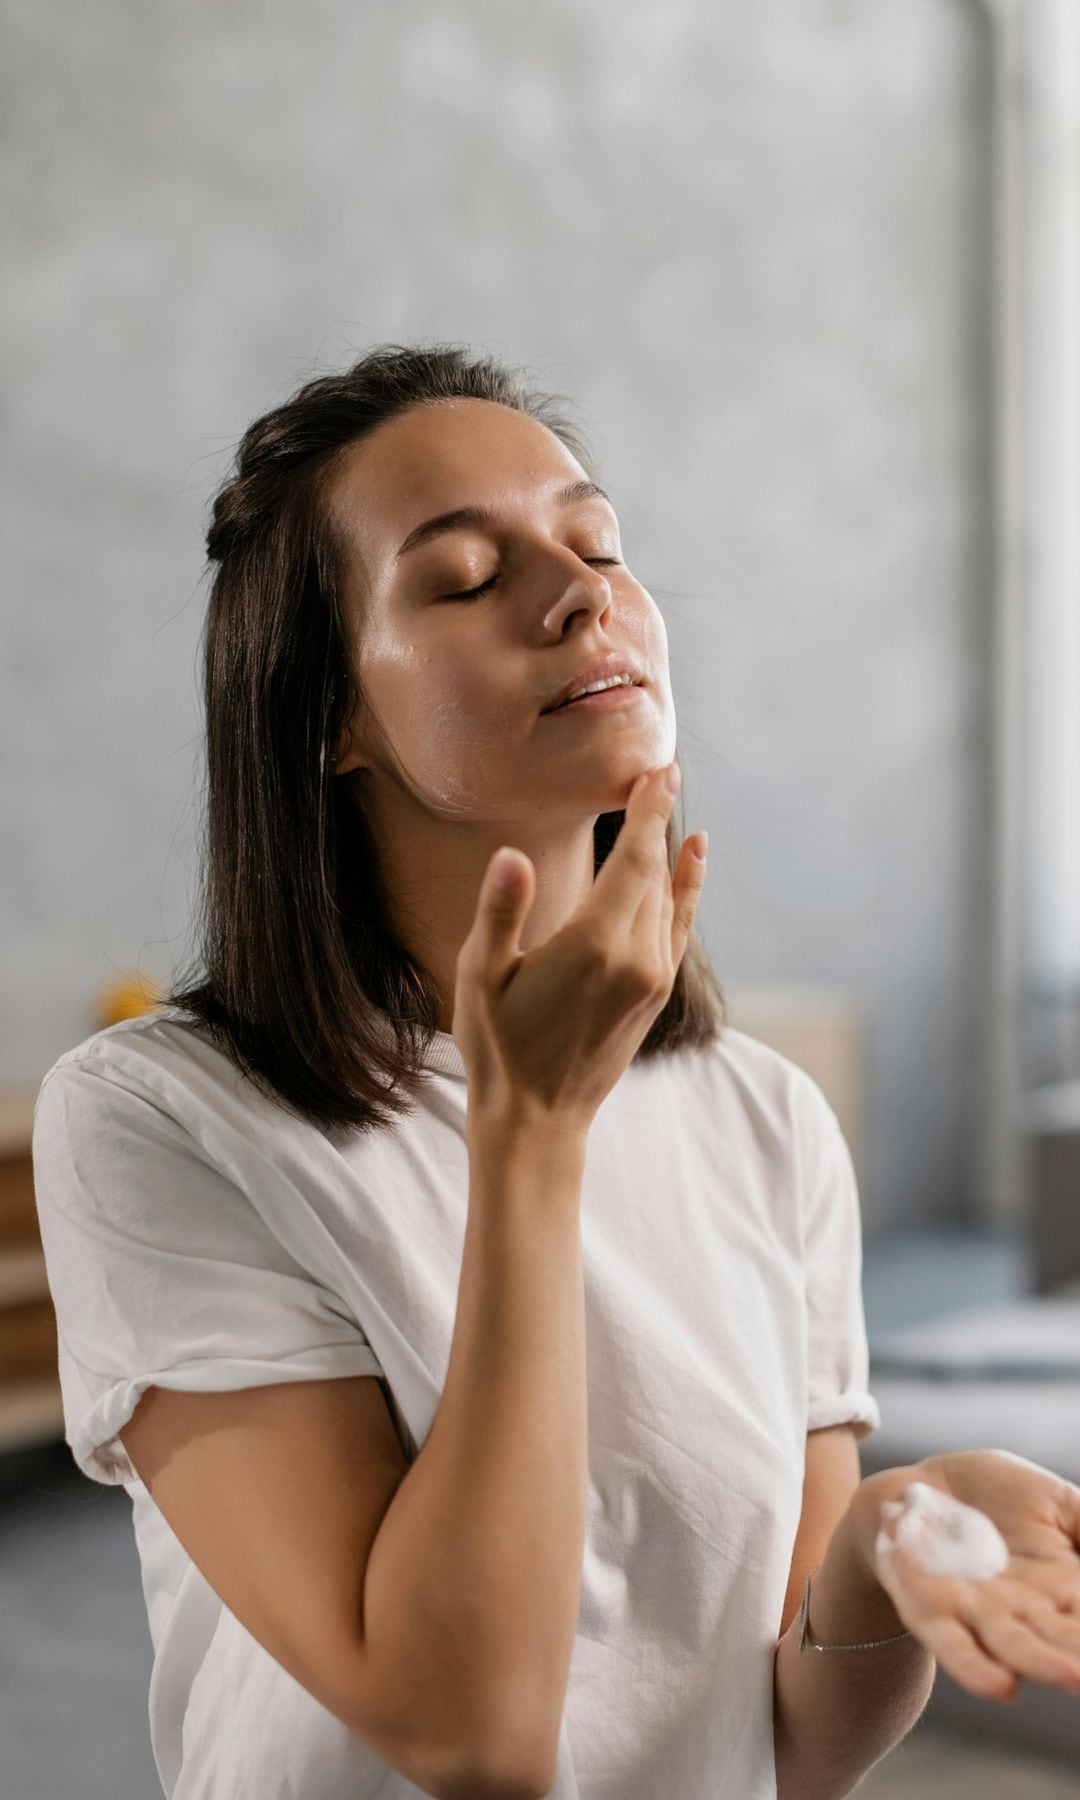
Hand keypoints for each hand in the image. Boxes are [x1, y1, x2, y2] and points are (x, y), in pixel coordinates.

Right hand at [451, 762, 706, 1128]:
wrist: (537, 1120)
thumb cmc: (498, 1047)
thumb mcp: (483, 976)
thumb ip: (501, 912)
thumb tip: (510, 856)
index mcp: (596, 944)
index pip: (635, 859)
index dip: (648, 811)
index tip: (657, 769)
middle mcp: (638, 958)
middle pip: (656, 872)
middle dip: (657, 820)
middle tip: (660, 770)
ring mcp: (652, 979)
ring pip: (668, 899)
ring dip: (671, 851)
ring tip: (674, 806)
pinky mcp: (654, 995)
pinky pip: (678, 927)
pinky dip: (686, 890)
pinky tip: (692, 863)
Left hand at [855, 1452, 1079, 1703]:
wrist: (918, 1491)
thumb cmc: (995, 1498)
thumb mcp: (1058, 1504)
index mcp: (1065, 1589)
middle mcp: (1028, 1612)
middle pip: (1062, 1641)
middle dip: (1079, 1655)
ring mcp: (979, 1615)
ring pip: (1014, 1647)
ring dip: (1042, 1664)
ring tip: (1072, 1676)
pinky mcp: (931, 1610)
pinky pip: (952, 1644)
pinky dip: (974, 1667)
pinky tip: (1001, 1688)